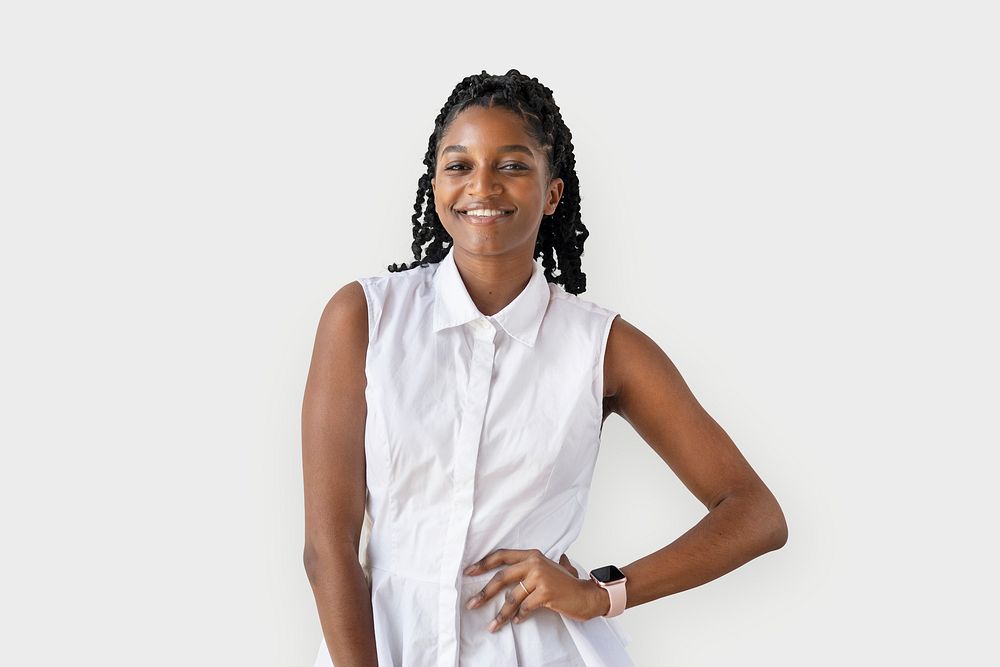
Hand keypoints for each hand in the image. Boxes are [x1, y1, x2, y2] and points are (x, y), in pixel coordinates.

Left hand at [462, 549, 605, 632]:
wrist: (587, 595)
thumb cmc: (566, 584)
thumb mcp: (548, 568)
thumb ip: (529, 566)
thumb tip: (506, 572)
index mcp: (532, 555)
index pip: (502, 555)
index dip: (484, 563)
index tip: (469, 572)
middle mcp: (534, 563)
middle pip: (502, 577)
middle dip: (484, 592)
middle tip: (472, 604)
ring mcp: (540, 577)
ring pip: (512, 597)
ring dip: (501, 614)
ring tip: (492, 625)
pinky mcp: (546, 593)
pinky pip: (525, 608)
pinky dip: (519, 617)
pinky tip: (517, 622)